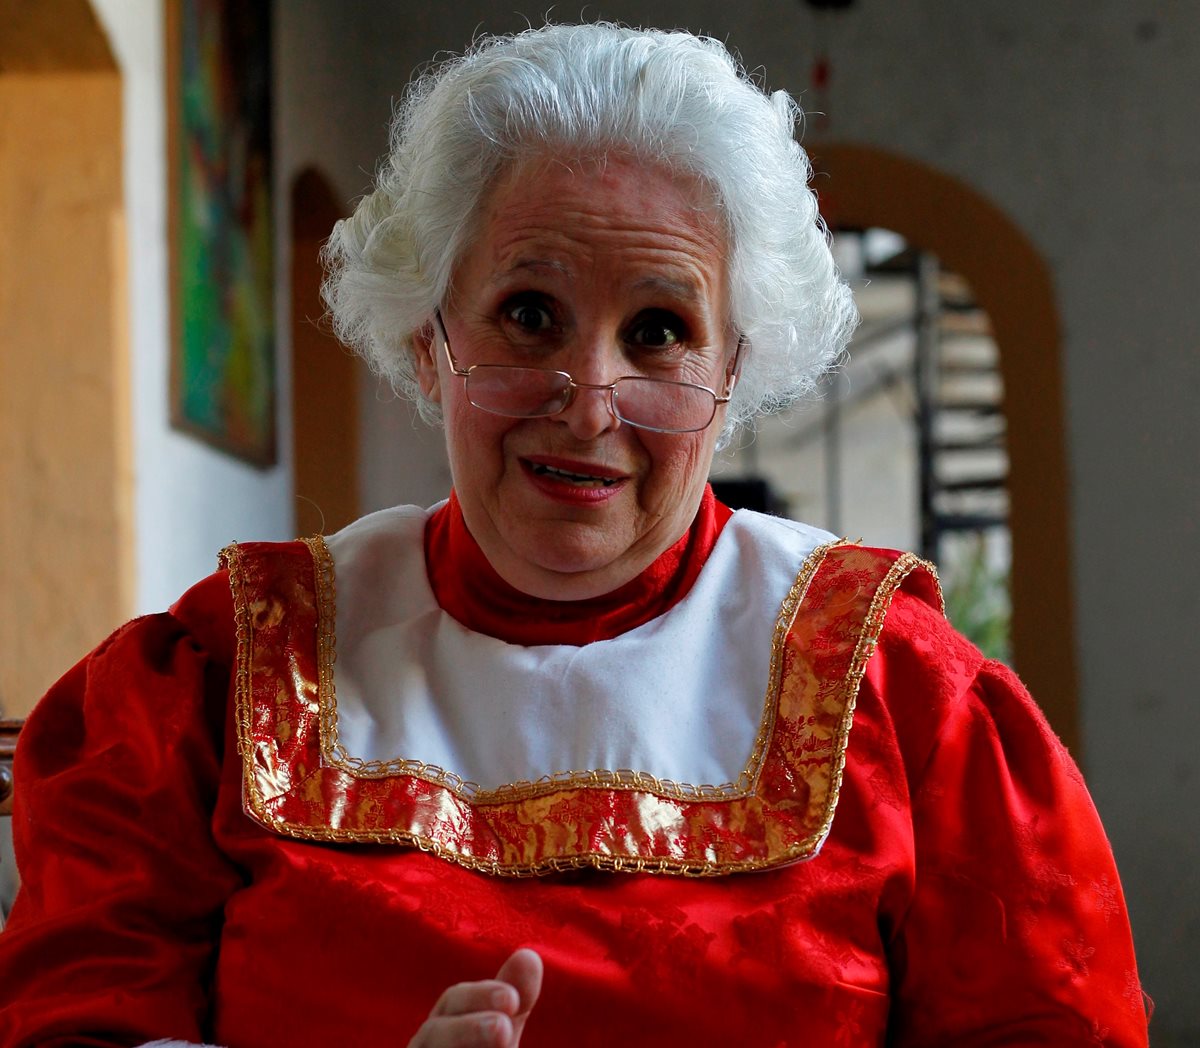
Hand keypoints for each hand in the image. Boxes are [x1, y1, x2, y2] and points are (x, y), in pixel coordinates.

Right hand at [408, 948, 542, 1047]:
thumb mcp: (499, 1038)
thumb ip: (514, 1003)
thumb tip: (530, 956)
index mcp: (442, 1031)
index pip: (453, 1004)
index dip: (480, 996)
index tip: (513, 1000)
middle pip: (433, 1035)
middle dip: (467, 1028)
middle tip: (504, 1028)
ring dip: (460, 1043)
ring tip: (501, 1040)